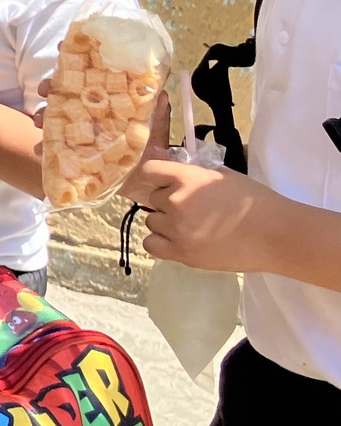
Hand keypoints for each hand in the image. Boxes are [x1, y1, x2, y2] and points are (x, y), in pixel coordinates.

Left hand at [122, 155, 282, 272]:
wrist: (276, 235)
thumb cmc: (255, 201)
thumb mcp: (222, 176)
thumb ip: (194, 173)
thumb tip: (172, 171)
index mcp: (187, 178)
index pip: (149, 171)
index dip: (155, 176)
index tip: (161, 181)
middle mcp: (176, 202)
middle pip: (153, 199)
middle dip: (167, 201)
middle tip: (191, 207)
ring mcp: (177, 230)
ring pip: (151, 221)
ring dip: (165, 222)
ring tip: (189, 225)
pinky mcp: (182, 254)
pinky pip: (151, 245)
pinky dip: (160, 242)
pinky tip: (178, 240)